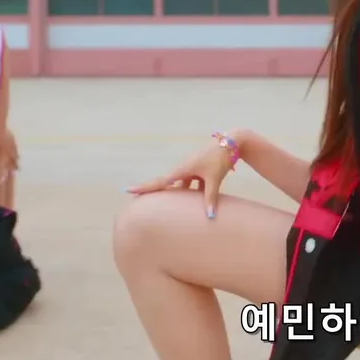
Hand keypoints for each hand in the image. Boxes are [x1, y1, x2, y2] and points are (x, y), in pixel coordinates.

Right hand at [126, 133, 241, 217]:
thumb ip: (210, 198)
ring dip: (178, 193)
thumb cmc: (220, 158)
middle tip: (138, 199)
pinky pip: (192, 182)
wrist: (231, 142)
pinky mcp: (199, 168)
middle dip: (155, 191)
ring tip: (168, 206)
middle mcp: (184, 167)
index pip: (160, 181)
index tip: (128, 190)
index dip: (144, 187)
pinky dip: (192, 190)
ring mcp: (191, 167)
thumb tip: (210, 216)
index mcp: (183, 169)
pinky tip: (197, 200)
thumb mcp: (215, 179)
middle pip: (166, 183)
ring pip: (181, 184)